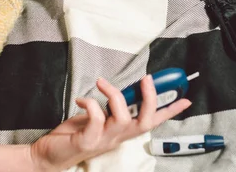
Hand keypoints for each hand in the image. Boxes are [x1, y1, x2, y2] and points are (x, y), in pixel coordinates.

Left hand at [30, 76, 191, 171]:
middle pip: (146, 122)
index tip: (186, 99)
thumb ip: (111, 107)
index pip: (152, 122)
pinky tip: (81, 99)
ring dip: (114, 94)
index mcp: (122, 131)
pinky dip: (90, 103)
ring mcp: (103, 140)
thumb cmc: (74, 135)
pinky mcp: (87, 141)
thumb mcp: (98, 118)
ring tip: (101, 82)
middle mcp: (117, 137)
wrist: (49, 156)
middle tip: (146, 78)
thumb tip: (122, 89)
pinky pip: (96, 119)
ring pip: (123, 118)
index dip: (170, 111)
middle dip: (151, 99)